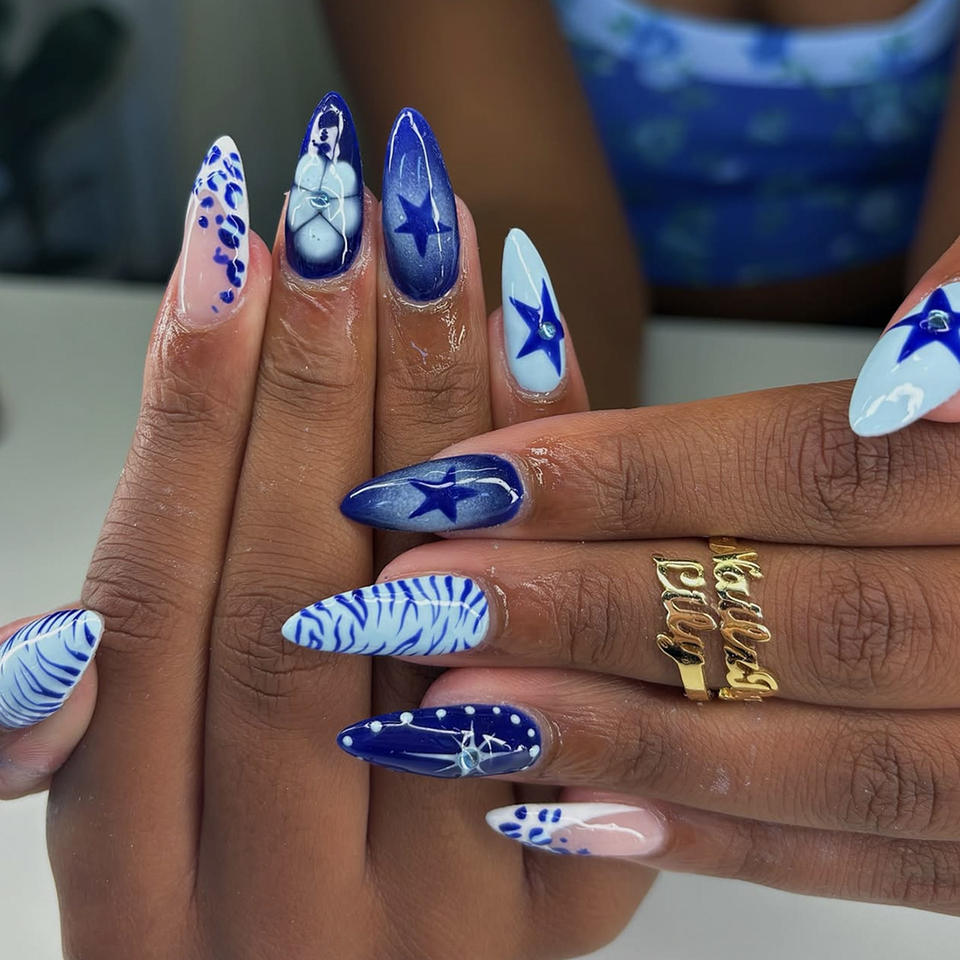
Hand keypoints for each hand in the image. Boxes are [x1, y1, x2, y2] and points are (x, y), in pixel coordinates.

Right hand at [30, 101, 650, 958]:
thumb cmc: (232, 903)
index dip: (183, 419)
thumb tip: (48, 643)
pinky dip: (558, 493)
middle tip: (341, 206)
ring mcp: (447, 911)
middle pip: (293, 603)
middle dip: (312, 383)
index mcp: (144, 892)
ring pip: (436, 625)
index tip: (225, 246)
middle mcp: (288, 912)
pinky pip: (578, 659)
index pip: (156, 617)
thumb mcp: (127, 830)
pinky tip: (540, 347)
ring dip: (436, 407)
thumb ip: (74, 741)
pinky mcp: (574, 892)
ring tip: (438, 243)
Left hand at [321, 234, 959, 914]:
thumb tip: (916, 355)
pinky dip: (717, 838)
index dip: (636, 473)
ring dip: (622, 736)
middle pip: (799, 619)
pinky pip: (870, 857)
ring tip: (451, 709)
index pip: (824, 469)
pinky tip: (564, 810)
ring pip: (824, 758)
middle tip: (413, 592)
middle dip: (591, 608)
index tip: (465, 471)